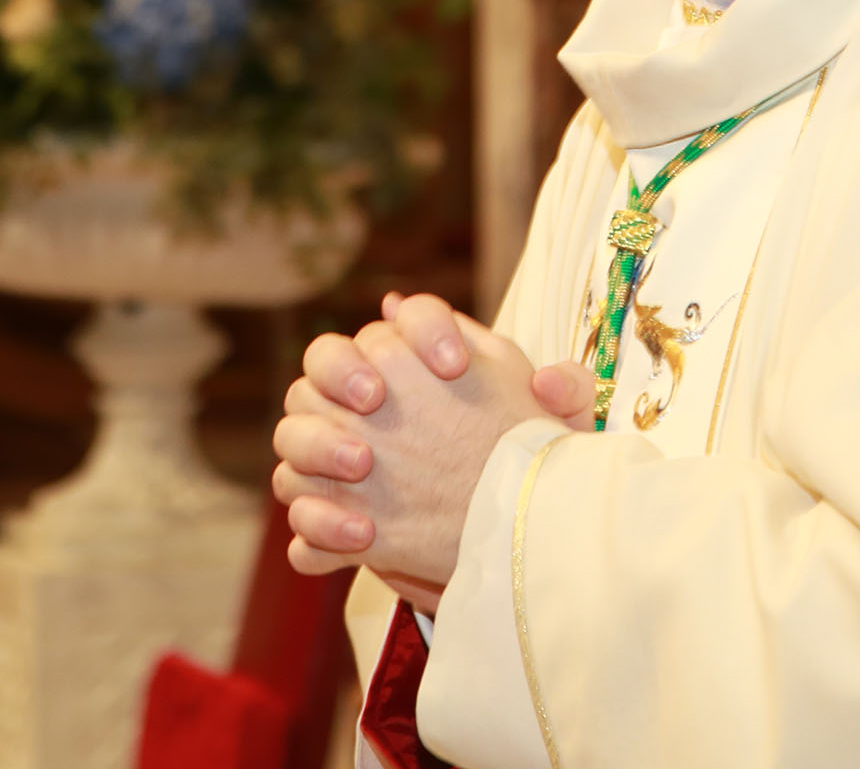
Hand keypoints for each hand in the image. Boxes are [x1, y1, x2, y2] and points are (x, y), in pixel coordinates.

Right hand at [273, 298, 589, 602]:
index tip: (455, 365)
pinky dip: (319, 525)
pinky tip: (360, 537)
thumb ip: (567, 401)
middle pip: (321, 360)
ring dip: (316, 445)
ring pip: (292, 435)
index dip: (423, 330)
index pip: (407, 321)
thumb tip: (548, 378)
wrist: (498, 539)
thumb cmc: (520, 469)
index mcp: (418, 364)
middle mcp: (366, 403)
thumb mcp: (553, 435)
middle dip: (339, 371)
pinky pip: (300, 518)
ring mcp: (337, 462)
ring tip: (363, 466)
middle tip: (376, 398)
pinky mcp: (332, 525)